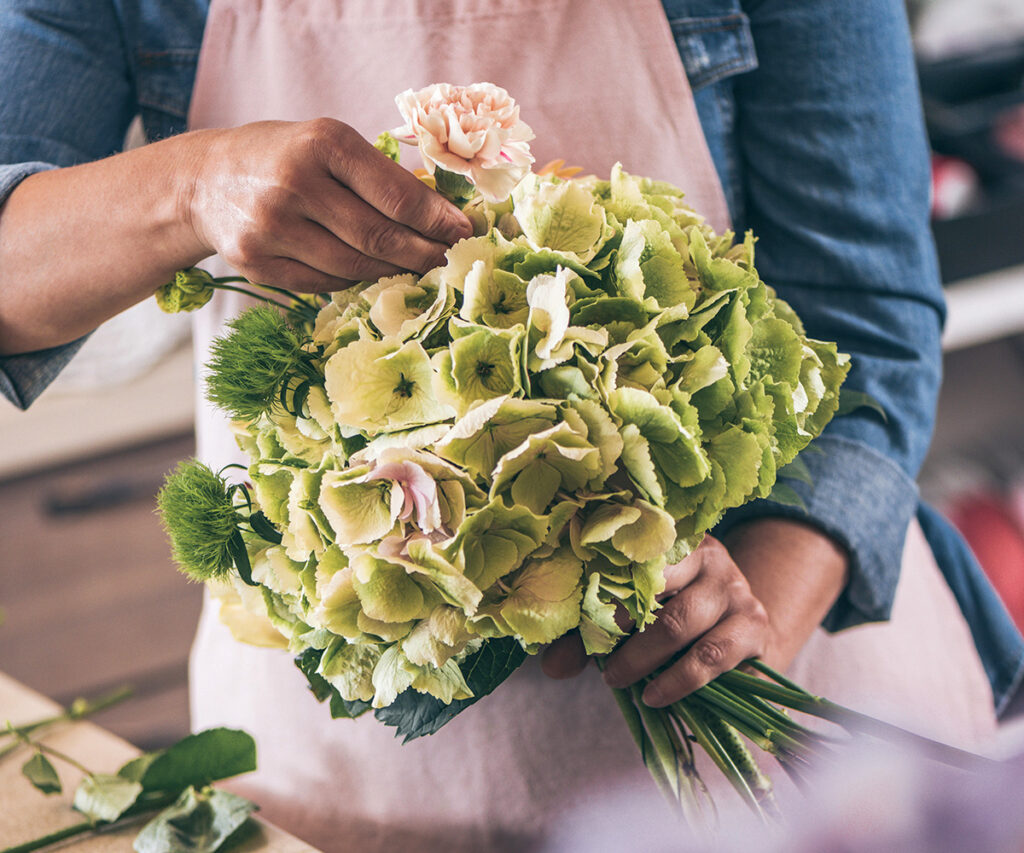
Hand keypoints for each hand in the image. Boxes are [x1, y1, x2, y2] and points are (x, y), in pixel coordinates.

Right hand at [185, 118, 471, 290]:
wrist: (203, 181)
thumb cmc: (284, 158)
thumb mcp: (328, 144)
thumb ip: (378, 175)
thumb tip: (443, 214)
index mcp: (322, 143)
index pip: (396, 196)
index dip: (437, 221)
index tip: (464, 232)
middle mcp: (295, 183)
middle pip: (379, 238)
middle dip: (422, 253)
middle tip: (447, 260)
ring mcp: (272, 227)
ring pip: (354, 266)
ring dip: (392, 271)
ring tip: (414, 267)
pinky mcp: (257, 262)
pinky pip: (324, 283)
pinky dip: (353, 280)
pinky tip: (370, 272)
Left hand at [541, 536, 770, 706]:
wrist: (744, 630)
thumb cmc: (675, 616)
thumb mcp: (632, 615)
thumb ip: (590, 635)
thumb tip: (551, 666)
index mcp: (669, 539)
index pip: (629, 552)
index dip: (599, 582)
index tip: (574, 614)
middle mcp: (705, 554)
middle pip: (651, 584)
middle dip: (615, 625)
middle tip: (593, 658)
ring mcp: (733, 587)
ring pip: (679, 621)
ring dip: (640, 657)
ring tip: (614, 679)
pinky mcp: (753, 623)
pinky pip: (711, 654)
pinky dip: (677, 679)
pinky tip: (654, 694)